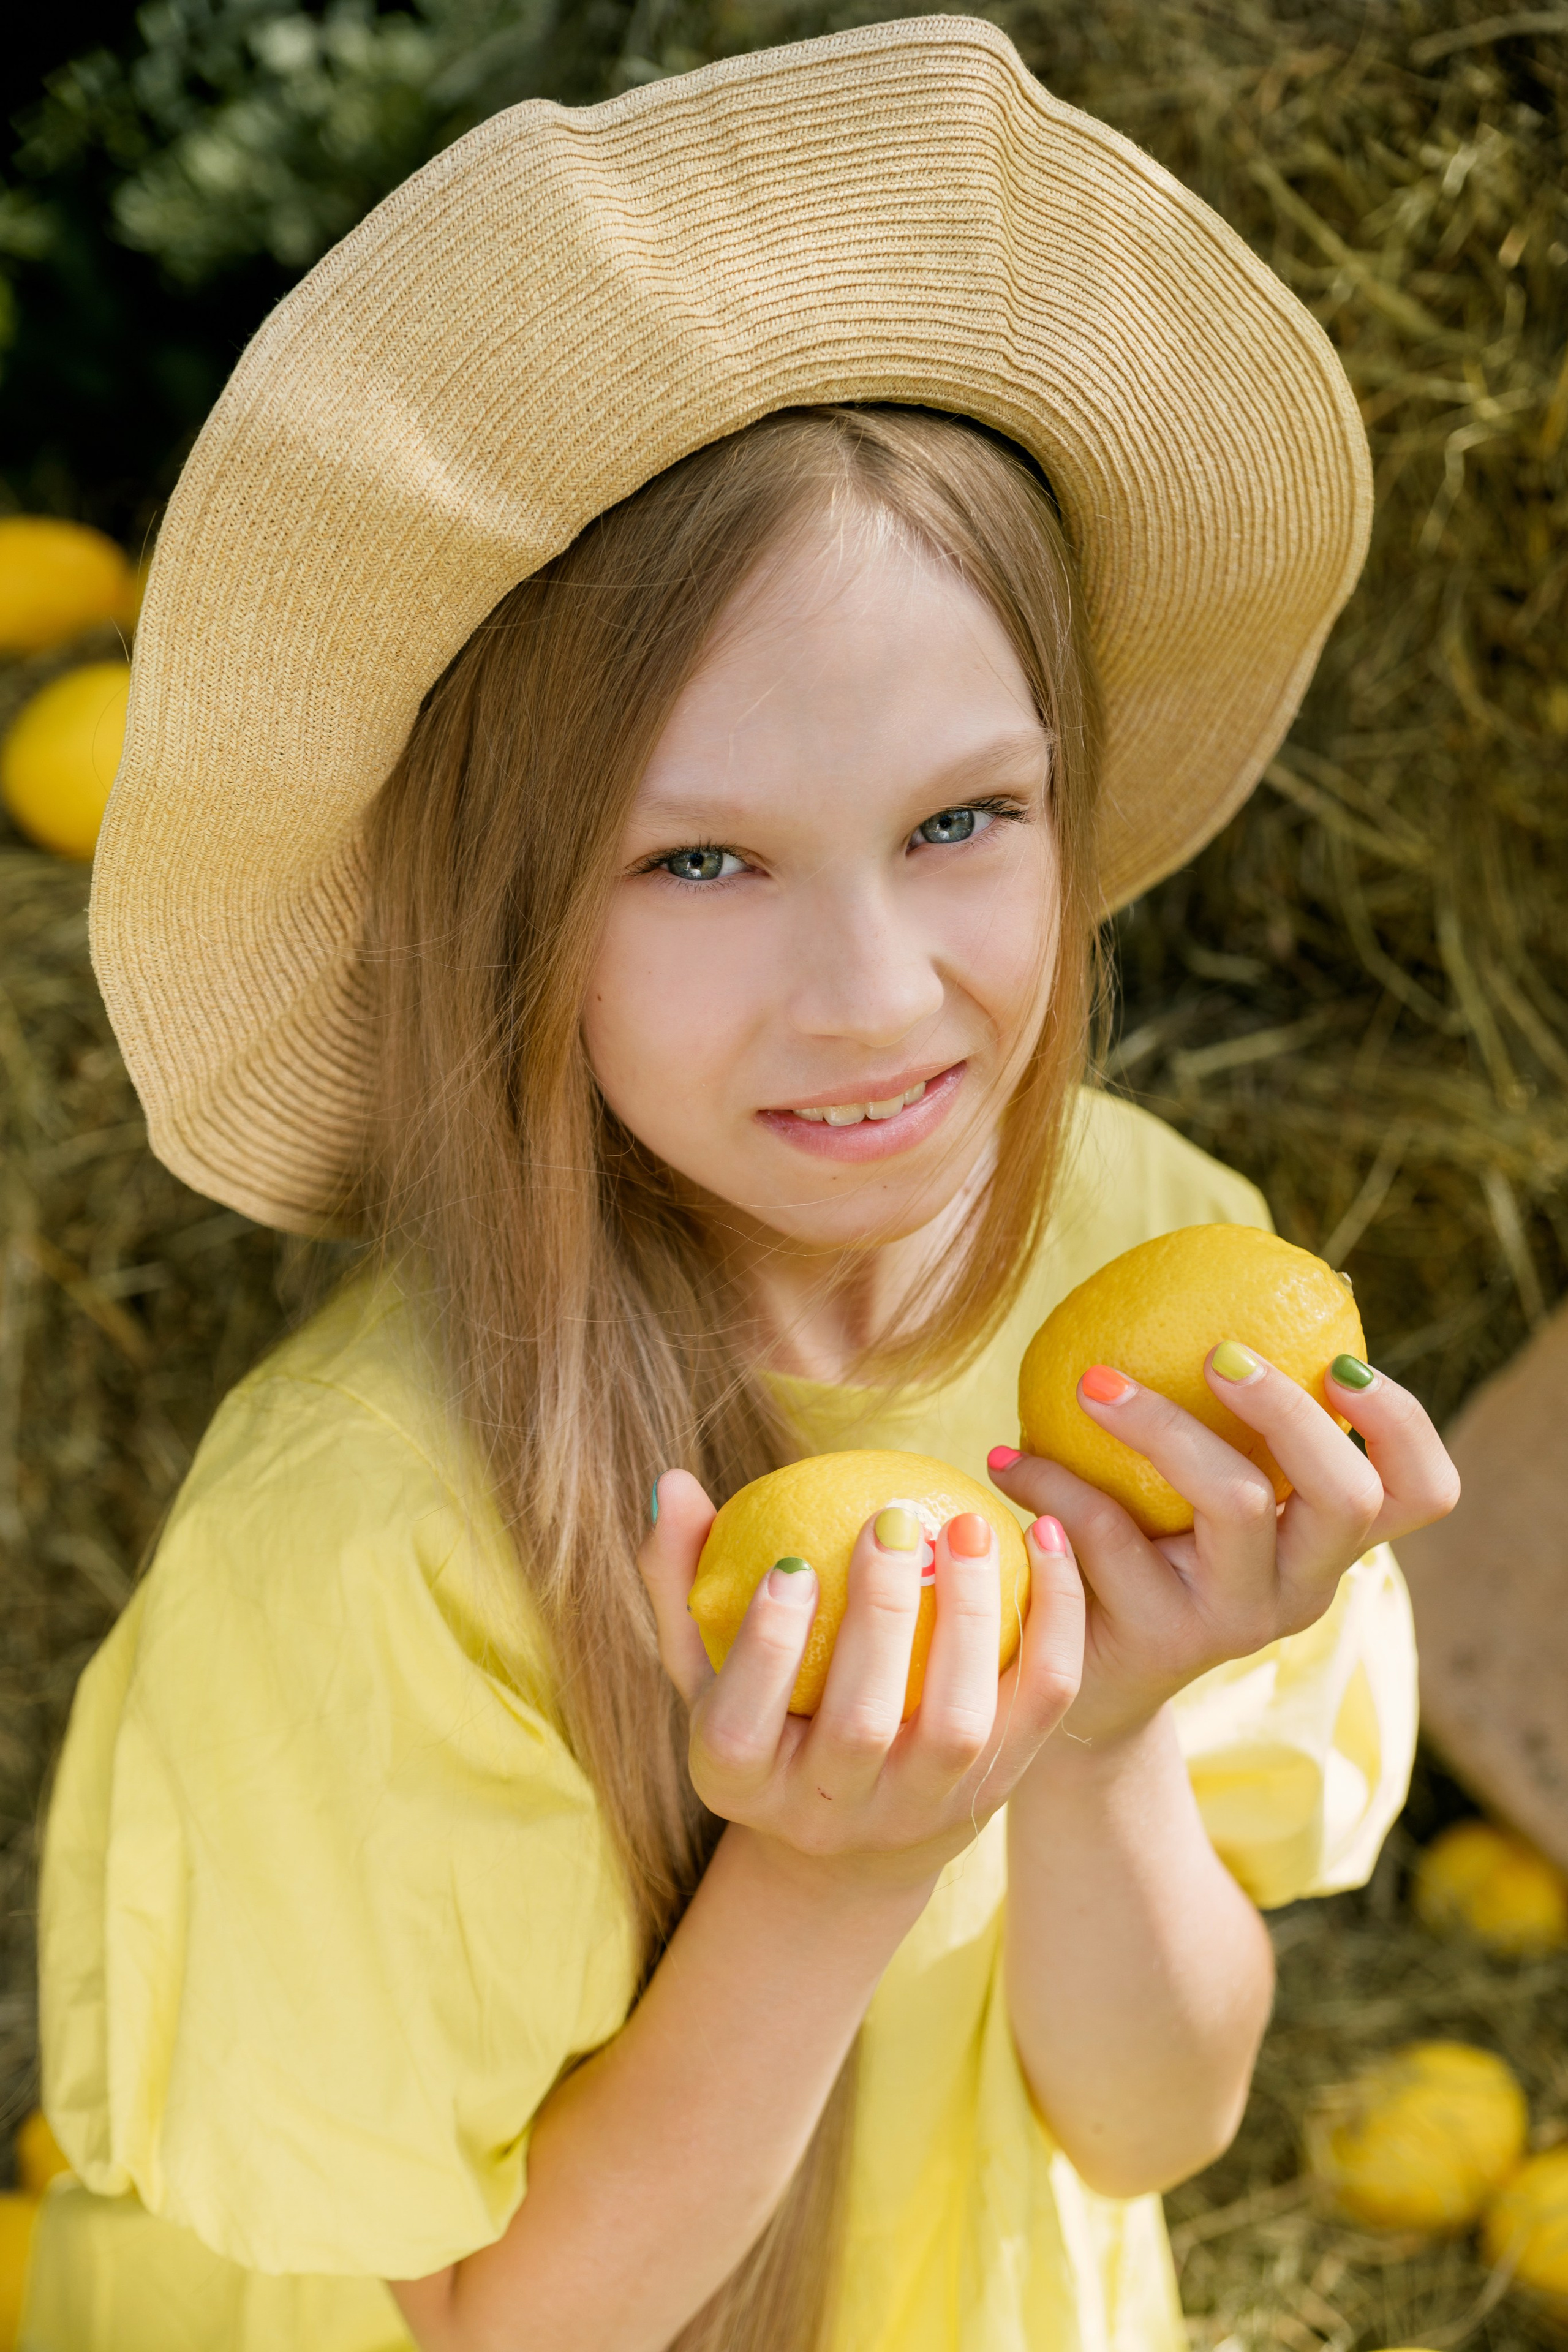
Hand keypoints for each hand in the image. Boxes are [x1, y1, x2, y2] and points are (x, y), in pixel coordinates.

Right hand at [640, 1475, 1083, 1890]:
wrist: (850, 1841)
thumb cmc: (763, 1716)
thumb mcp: (703, 1663)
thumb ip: (681, 1577)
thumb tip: (671, 1483)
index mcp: (737, 1785)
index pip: (739, 1728)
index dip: (764, 1649)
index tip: (791, 1561)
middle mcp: (828, 1815)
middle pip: (859, 1728)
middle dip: (878, 1618)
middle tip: (893, 1518)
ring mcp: (920, 1812)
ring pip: (958, 1727)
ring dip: (968, 1619)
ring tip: (970, 1526)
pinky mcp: (997, 1792)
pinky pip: (1041, 1704)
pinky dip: (1054, 1621)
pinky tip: (1045, 1540)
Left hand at [989, 1348, 1458, 1745]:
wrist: (1081, 1684)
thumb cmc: (1142, 1553)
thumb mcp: (1195, 1496)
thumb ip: (1220, 1425)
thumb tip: (1207, 1284)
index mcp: (1325, 1542)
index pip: (1420, 1491)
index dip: (1402, 1424)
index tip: (1339, 1361)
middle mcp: (1301, 1587)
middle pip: (1348, 1495)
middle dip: (1289, 1409)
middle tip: (1218, 1352)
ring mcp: (1238, 1621)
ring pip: (1238, 1502)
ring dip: (1160, 1423)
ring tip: (1089, 1380)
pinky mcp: (1162, 1640)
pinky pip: (1114, 1536)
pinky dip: (1055, 1481)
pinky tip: (1008, 1459)